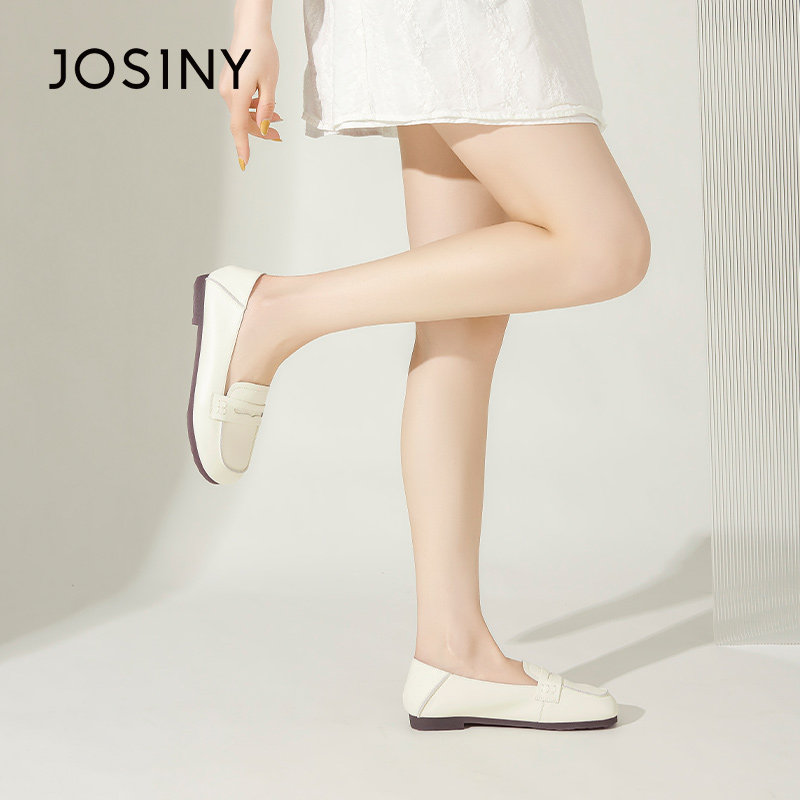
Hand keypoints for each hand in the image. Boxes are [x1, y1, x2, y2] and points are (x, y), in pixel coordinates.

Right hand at [219, 25, 281, 170]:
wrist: (250, 28)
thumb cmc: (262, 51)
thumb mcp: (270, 83)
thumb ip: (266, 108)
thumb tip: (262, 129)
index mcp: (237, 94)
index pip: (239, 128)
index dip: (242, 147)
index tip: (244, 163)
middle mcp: (227, 93)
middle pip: (242, 122)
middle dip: (260, 131)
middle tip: (278, 135)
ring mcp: (226, 87)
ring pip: (242, 113)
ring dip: (258, 119)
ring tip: (278, 119)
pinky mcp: (229, 83)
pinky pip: (240, 102)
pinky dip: (253, 108)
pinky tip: (266, 105)